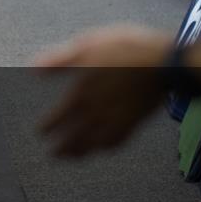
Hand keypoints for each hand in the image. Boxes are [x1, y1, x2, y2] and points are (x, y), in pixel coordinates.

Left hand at [35, 25, 172, 156]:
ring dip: (81, 152)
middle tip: (53, 154)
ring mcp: (117, 118)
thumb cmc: (126, 48)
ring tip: (73, 157)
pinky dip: (107, 147)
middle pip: (75, 136)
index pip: (59, 117)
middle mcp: (97, 111)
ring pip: (94, 143)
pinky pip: (118, 140)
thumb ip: (59, 60)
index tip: (40, 133)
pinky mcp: (136, 121)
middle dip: (62, 147)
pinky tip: (105, 148)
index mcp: (81, 93)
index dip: (47, 127)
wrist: (166, 61)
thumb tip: (34, 70)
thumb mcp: (87, 45)